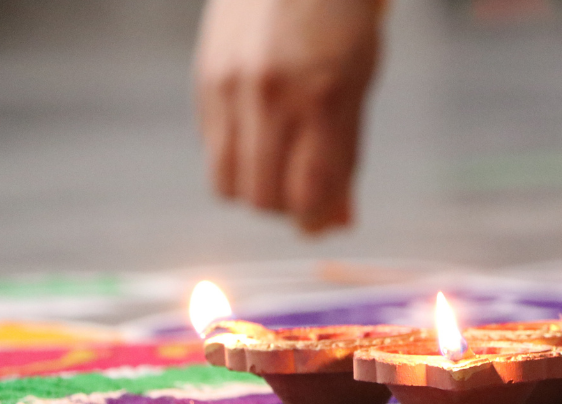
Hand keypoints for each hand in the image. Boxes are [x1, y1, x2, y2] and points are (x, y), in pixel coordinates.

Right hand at [195, 0, 382, 233]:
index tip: (324, 219)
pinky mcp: (204, 80)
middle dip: (286, 209)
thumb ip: (346, 155)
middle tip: (303, 191)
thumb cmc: (340, 22)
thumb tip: (338, 224)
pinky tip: (258, 134)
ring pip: (228, 185)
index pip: (309, 192)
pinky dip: (236, 158)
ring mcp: (230, 88)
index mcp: (322, 97)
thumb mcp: (358, 86)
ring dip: (255, 190)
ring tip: (278, 167)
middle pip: (264, 199)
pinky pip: (212, 150)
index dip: (316, 219)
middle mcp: (270, 96)